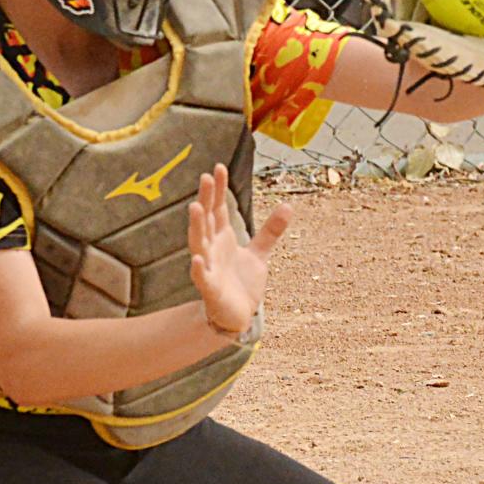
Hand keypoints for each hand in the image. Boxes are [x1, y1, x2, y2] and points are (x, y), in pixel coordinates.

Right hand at [188, 163, 291, 334]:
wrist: (237, 315)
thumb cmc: (241, 283)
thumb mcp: (259, 254)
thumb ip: (270, 231)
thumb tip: (287, 205)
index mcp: (222, 238)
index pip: (218, 209)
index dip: (218, 190)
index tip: (218, 168)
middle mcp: (212, 249)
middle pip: (207, 220)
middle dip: (207, 199)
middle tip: (206, 178)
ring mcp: (209, 267)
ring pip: (199, 244)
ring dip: (197, 226)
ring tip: (196, 207)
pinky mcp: (210, 289)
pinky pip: (201, 278)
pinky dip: (198, 269)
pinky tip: (196, 259)